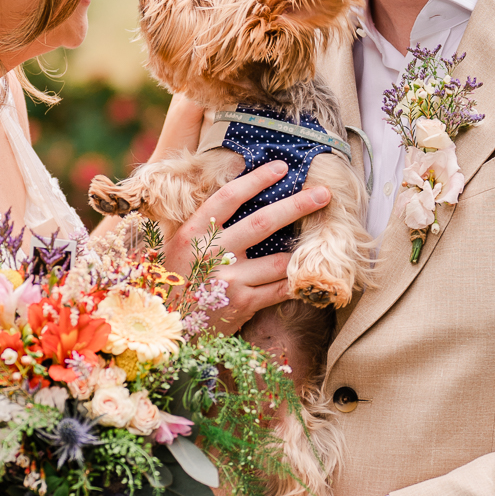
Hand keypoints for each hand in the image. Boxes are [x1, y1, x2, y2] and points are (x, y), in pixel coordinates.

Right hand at [166, 161, 330, 333]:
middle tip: (324, 193)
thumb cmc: (178, 282)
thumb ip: (207, 224)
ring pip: (279, 260)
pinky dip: (296, 280)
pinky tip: (308, 272)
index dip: (257, 180)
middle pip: (263, 222)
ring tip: (316, 241)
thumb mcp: (181, 247)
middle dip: (297, 205)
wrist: (170, 327)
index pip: (229, 198)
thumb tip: (243, 190)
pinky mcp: (243, 304)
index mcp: (192, 233)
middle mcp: (210, 254)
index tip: (281, 168)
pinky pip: (281, 287)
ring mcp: (229, 281)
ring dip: (300, 250)